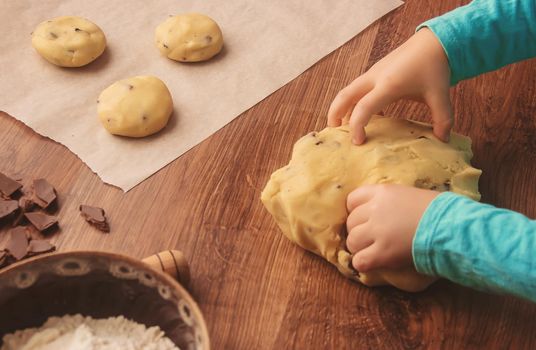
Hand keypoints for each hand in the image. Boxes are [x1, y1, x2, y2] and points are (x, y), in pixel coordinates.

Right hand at [328, 28, 451, 143]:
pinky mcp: (374, 73)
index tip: (358, 142)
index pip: (363, 107)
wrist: (432, 42)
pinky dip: (352, 103)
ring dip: (341, 109)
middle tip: (334, 135)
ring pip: (347, 92)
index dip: (357, 126)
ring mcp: (372, 74)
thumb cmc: (434, 67)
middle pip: (344, 96)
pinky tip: (362, 116)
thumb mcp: (439, 94)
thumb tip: (442, 140)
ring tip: (343, 128)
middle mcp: (375, 78)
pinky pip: (357, 89)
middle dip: (335, 115)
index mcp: (388, 84)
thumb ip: (442, 119)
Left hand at [346, 184, 439, 271]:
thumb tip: (378, 212)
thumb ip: (389, 201)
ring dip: (360, 248)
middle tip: (372, 239)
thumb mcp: (408, 194)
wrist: (451, 226)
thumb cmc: (438, 209)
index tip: (365, 219)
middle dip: (359, 231)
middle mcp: (375, 210)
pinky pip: (359, 261)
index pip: (352, 200)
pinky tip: (373, 263)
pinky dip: (363, 264)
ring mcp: (377, 232)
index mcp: (381, 192)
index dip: (356, 212)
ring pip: (352, 242)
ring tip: (373, 251)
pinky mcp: (382, 253)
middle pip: (351, 223)